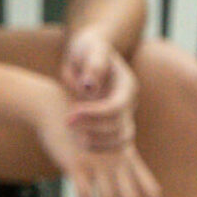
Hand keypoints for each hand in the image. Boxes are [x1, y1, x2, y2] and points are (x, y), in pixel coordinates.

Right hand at [28, 81, 161, 196]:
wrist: (53, 106)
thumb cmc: (78, 129)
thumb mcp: (102, 145)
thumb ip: (113, 166)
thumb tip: (118, 193)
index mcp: (127, 157)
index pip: (150, 188)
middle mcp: (117, 160)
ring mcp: (98, 162)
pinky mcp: (77, 163)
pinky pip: (86, 194)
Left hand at [59, 31, 136, 152]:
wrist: (90, 55)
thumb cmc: (89, 49)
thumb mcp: (90, 49)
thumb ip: (93, 64)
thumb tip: (89, 87)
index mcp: (126, 84)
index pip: (116, 106)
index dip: (94, 114)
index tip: (71, 114)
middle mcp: (129, 102)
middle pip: (119, 126)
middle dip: (93, 128)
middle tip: (68, 122)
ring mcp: (124, 114)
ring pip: (121, 139)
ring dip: (99, 143)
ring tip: (76, 138)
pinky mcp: (115, 124)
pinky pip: (114, 144)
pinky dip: (100, 147)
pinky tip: (79, 142)